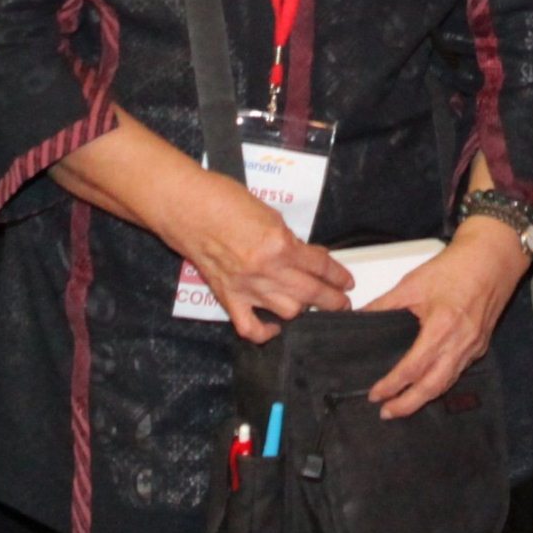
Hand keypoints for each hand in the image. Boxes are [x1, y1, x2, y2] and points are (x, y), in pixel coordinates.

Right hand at [160, 170, 351, 341]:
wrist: (186, 207)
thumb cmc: (224, 200)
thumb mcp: (269, 214)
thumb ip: (289, 240)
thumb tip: (306, 256)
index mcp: (279, 244)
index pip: (319, 265)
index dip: (338, 274)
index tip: (347, 281)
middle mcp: (266, 270)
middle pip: (310, 293)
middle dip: (332, 300)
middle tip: (342, 302)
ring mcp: (246, 287)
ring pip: (288, 312)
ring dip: (302, 309)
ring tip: (310, 306)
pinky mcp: (228, 297)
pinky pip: (250, 327)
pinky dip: (265, 332)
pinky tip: (275, 327)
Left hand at [363, 218, 531, 417]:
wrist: (493, 257)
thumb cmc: (457, 266)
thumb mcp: (413, 283)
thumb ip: (384, 304)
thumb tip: (360, 317)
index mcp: (442, 327)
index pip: (412, 367)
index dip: (392, 384)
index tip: (375, 394)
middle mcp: (460, 343)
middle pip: (432, 387)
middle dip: (408, 404)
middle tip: (387, 413)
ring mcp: (474, 347)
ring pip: (447, 383)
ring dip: (424, 398)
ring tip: (403, 404)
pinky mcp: (480, 345)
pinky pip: (458, 372)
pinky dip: (440, 383)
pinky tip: (427, 384)